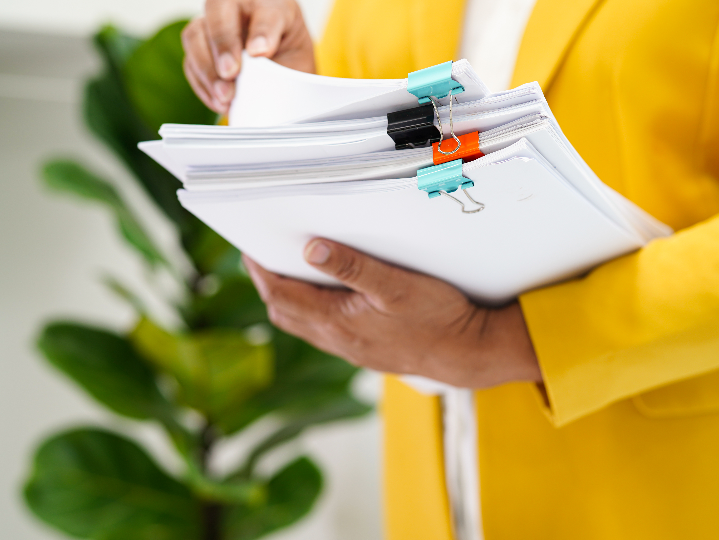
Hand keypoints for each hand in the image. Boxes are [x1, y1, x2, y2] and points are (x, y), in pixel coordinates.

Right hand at [181, 0, 315, 113]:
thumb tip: (259, 58)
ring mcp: (212, 24)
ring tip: (225, 96)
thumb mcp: (298, 55)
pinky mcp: (198, 47)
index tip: (260, 52)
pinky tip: (219, 102)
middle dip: (223, 43)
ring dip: (207, 69)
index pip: (264, 10)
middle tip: (230, 72)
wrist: (281, 71)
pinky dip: (203, 85)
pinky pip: (190, 63)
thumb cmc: (289, 57)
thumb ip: (283, 56)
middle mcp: (237, 6)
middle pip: (218, 9)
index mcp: (269, 3)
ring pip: (195, 35)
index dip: (261, 30)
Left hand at [243, 240, 541, 387]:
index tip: (249, 249)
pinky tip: (328, 299)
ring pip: (304, 325)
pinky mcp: (367, 352)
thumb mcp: (396, 284)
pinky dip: (314, 312)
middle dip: (270, 284)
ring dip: (290, 299)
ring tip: (290, 272)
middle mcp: (339, 341)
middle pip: (285, 312)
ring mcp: (352, 350)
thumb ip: (353, 266)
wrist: (469, 354)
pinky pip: (325, 333)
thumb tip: (311, 248)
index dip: (261, 272)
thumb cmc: (439, 318)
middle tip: (264, 256)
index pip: (281, 296)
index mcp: (337, 323)